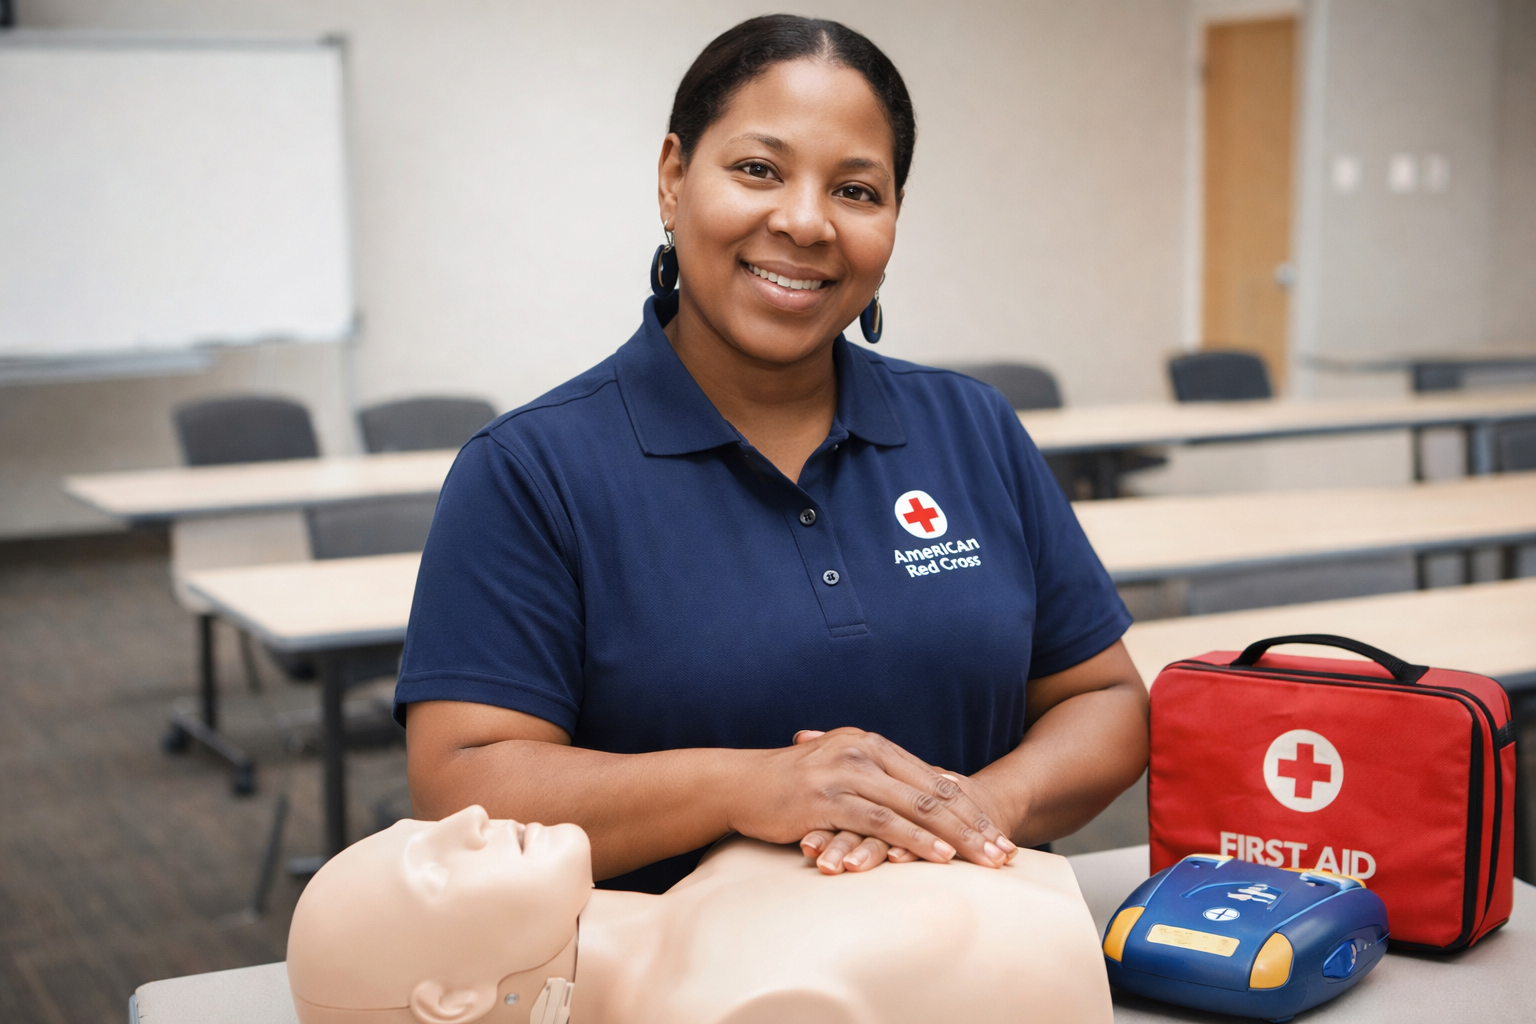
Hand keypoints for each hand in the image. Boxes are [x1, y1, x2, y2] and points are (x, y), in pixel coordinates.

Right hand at [800, 754, 1020, 873]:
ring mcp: (845, 773)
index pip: (933, 779)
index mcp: (872, 744)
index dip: (970, 809)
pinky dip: (914, 840)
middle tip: (1005, 853)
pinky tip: (937, 858)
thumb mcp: (838, 773)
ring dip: (955, 837)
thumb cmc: (790, 786)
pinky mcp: (827, 798)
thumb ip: (875, 782)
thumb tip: (915, 803)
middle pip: (932, 793)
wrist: (738, 784)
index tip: (998, 835)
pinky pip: (881, 821)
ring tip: (984, 860)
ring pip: (914, 807)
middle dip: (974, 825)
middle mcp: (863, 752)